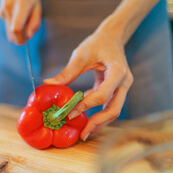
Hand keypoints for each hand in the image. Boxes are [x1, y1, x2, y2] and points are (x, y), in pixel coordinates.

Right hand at [0, 0, 41, 44]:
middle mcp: (9, 7)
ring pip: (8, 31)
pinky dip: (12, 25)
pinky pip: (7, 25)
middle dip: (18, 38)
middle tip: (26, 35)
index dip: (20, 38)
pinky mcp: (0, 11)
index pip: (16, 28)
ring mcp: (3, 9)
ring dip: (16, 32)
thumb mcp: (38, 8)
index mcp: (21, 5)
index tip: (25, 42)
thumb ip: (34, 24)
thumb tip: (28, 37)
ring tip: (23, 21)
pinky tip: (16, 15)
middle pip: (11, 32)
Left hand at [44, 20, 133, 140]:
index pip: (102, 95)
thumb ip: (67, 72)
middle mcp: (124, 82)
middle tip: (83, 135)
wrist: (112, 37)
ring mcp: (123, 87)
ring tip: (84, 131)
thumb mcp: (81, 55)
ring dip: (99, 121)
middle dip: (98, 123)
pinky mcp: (118, 90)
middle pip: (114, 109)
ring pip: (113, 110)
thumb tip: (48, 84)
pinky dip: (97, 112)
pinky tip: (83, 113)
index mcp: (117, 71)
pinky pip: (109, 105)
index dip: (86, 106)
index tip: (70, 114)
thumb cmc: (97, 43)